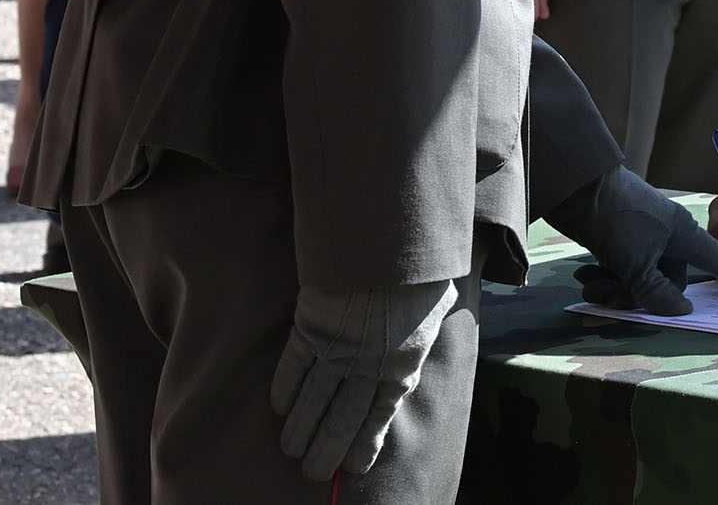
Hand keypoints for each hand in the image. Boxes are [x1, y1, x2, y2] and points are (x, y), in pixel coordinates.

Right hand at [269, 280, 456, 480]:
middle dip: (326, 451)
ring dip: (300, 431)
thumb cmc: (421, 271)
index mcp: (403, 365)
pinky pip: (292, 370)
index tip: (353, 466)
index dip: (364, 444)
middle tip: (314, 472)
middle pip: (342, 420)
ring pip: (313, 403)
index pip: (380, 416)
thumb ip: (428, 323)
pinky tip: (279, 409)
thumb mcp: (438, 304)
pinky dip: (284, 392)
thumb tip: (437, 314)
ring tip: (291, 451)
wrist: (390, 245)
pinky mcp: (310, 331)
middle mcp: (368, 367)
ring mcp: (337, 351)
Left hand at [567, 166, 717, 314]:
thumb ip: (659, 294)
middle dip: (638, 295)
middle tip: (613, 296)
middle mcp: (668, 237)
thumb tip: (683, 311)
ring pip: (640, 278)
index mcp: (684, 236)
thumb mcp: (638, 265)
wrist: (576, 188)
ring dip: (615, 288)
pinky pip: (621, 269)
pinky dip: (603, 276)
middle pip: (668, 281)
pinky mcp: (620, 238)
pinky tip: (584, 274)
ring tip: (591, 285)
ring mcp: (644, 237)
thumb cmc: (617, 221)